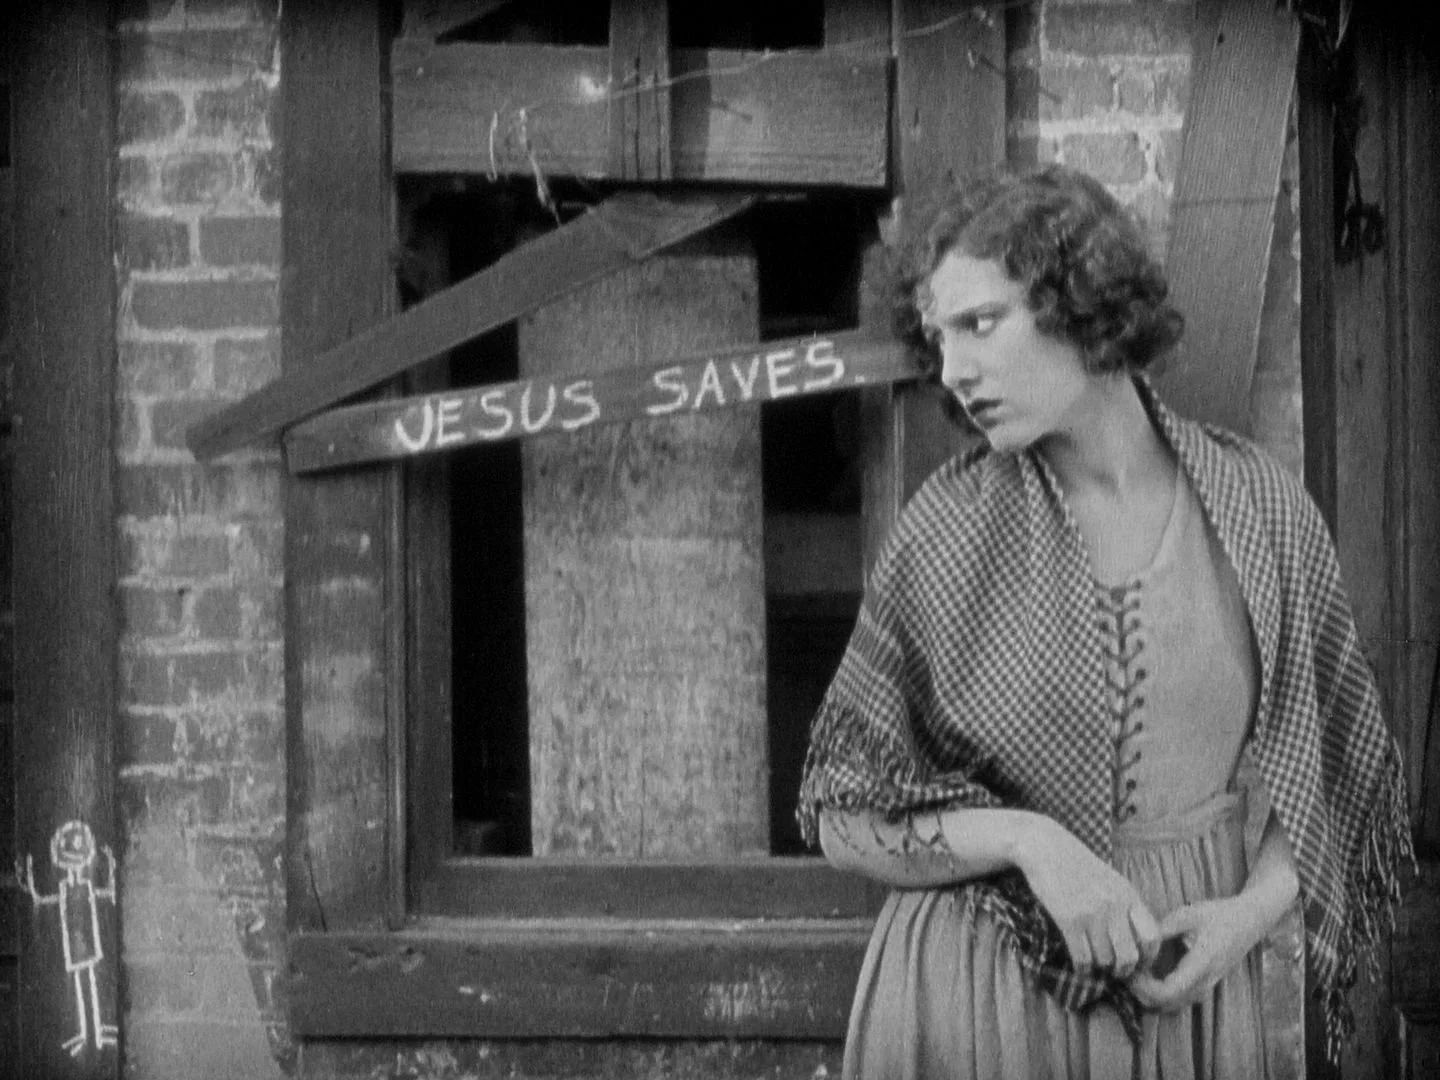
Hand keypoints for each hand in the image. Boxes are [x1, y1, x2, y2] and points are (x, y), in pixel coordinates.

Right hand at [1013, 819, 1161, 978]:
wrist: (1044, 848)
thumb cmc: (1077, 866)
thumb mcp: (1111, 881)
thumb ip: (1125, 907)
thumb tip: (1137, 942)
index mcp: (1128, 895)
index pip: (1152, 937)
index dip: (1148, 957)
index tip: (1139, 963)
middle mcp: (1114, 906)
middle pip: (1130, 955)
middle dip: (1124, 970)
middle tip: (1117, 971)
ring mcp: (1091, 913)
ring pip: (1104, 959)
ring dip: (1100, 967)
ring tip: (1094, 964)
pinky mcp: (1068, 920)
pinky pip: (1082, 957)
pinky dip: (1082, 968)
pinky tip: (1080, 966)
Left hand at [1128, 896, 1263, 1011]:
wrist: (1247, 922)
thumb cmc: (1218, 915)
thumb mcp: (1188, 914)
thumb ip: (1163, 928)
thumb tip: (1136, 938)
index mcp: (1202, 963)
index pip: (1169, 990)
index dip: (1145, 987)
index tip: (1130, 972)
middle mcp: (1205, 981)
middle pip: (1168, 1004)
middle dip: (1142, 993)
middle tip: (1125, 973)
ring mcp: (1206, 987)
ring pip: (1173, 1006)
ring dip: (1150, 996)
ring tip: (1134, 975)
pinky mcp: (1204, 986)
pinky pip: (1179, 1001)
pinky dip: (1160, 996)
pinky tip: (1147, 977)